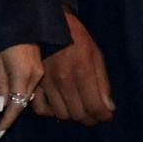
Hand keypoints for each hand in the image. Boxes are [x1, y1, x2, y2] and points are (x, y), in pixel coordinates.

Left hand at [0, 44, 44, 137]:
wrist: (21, 19)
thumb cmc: (4, 38)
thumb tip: (2, 106)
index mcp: (23, 75)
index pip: (15, 107)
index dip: (7, 121)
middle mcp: (35, 76)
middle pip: (21, 102)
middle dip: (5, 106)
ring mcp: (40, 72)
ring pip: (25, 95)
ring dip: (10, 96)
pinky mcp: (40, 68)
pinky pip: (28, 86)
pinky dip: (16, 88)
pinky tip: (5, 78)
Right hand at [32, 9, 113, 124]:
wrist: (50, 23)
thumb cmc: (77, 37)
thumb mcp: (96, 54)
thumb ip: (103, 83)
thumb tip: (109, 108)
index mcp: (82, 71)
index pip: (95, 108)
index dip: (103, 116)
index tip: (107, 115)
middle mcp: (64, 80)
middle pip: (78, 115)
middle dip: (90, 118)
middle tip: (94, 112)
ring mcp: (47, 83)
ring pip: (61, 115)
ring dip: (72, 115)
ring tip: (78, 107)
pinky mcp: (34, 82)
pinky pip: (41, 109)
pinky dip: (51, 111)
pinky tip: (59, 103)